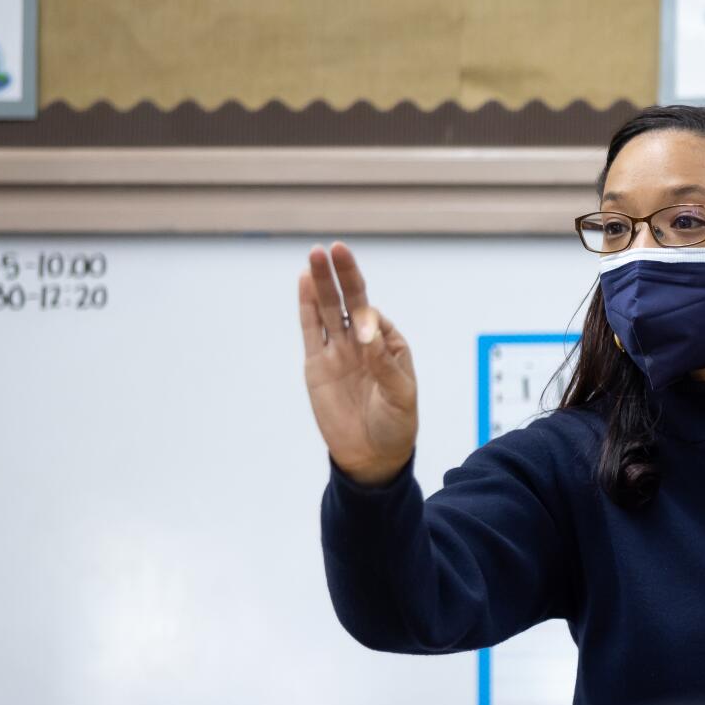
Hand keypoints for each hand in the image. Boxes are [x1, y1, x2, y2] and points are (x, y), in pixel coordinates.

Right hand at [299, 242, 418, 485]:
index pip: (374, 320)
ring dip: (321, 283)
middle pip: (350, 301)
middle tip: (334, 248)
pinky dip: (306, 306)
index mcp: (389, 345)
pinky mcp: (317, 364)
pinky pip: (311, 330)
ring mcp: (338, 351)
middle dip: (343, 275)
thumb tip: (367, 335)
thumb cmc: (395, 425)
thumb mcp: (400, 397)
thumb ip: (385, 366)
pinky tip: (304, 281)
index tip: (365, 340)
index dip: (368, 322)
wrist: (372, 456)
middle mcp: (362, 342)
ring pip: (327, 310)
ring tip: (315, 255)